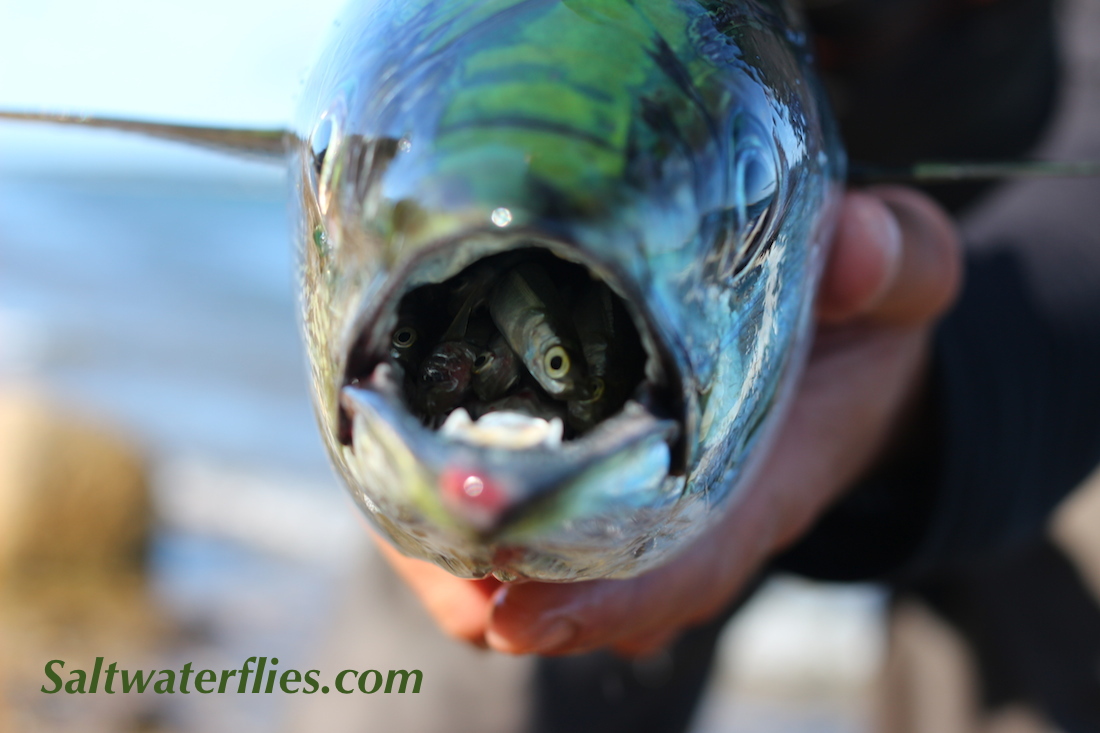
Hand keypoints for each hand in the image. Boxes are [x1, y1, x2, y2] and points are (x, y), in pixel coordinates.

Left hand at [377, 186, 961, 655]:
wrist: (843, 351)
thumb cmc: (862, 324)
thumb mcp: (901, 280)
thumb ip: (895, 262)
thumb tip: (853, 247)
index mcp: (756, 490)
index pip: (683, 564)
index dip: (604, 598)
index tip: (514, 611)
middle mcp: (679, 520)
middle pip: (577, 587)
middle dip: (492, 585)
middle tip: (419, 565)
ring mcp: (629, 505)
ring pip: (526, 564)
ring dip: (452, 558)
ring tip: (390, 510)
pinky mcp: (590, 472)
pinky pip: (509, 510)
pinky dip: (449, 507)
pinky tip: (396, 469)